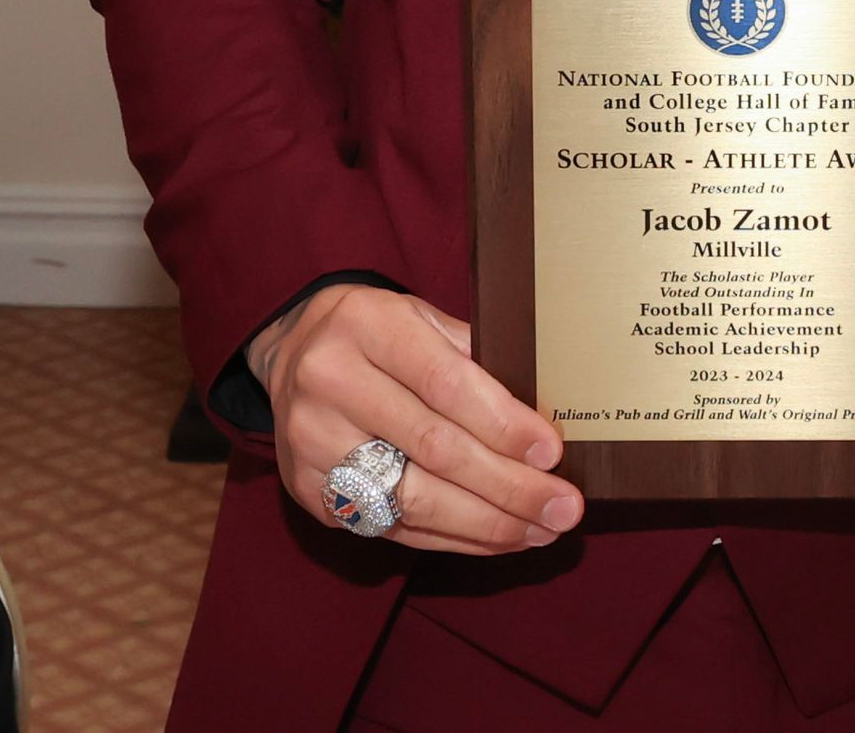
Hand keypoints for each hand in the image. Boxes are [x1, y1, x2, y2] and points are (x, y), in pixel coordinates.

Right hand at [250, 282, 584, 556]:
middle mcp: (332, 384)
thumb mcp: (420, 317)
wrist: (291, 354)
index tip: (551, 452)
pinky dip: (453, 537)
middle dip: (508, 486)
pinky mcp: (312, 494)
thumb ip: (472, 354)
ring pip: (413, 499)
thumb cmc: (377, 333)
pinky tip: (495, 538)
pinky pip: (393, 527)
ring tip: (541, 531)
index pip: (443, 382)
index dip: (501, 422)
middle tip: (563, 509)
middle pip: (433, 448)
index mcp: (366, 326)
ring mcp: (315, 444)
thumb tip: (542, 411)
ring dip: (487, 523)